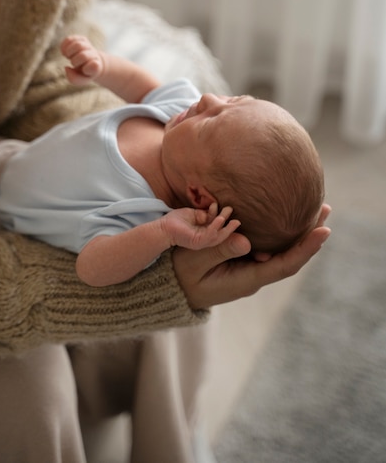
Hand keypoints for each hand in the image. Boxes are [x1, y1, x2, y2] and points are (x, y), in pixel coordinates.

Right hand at [61, 34, 105, 84]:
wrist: (91, 62)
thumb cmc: (85, 72)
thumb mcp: (81, 79)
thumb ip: (73, 78)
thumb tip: (66, 68)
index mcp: (96, 66)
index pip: (94, 66)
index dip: (88, 68)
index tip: (85, 70)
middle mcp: (94, 54)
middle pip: (83, 56)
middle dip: (75, 62)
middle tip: (74, 64)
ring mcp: (88, 45)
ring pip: (78, 45)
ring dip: (69, 52)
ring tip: (69, 56)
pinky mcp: (81, 39)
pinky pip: (69, 39)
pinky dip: (64, 46)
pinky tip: (65, 52)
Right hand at [172, 203, 330, 309]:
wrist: (171, 288)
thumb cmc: (179, 275)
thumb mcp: (193, 262)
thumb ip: (217, 250)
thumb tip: (246, 241)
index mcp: (246, 280)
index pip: (284, 265)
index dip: (306, 249)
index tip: (324, 231)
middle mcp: (255, 275)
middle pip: (291, 256)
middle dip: (309, 234)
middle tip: (325, 209)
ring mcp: (251, 268)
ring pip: (283, 250)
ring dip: (300, 231)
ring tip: (316, 208)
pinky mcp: (244, 261)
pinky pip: (271, 247)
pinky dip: (284, 232)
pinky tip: (290, 216)